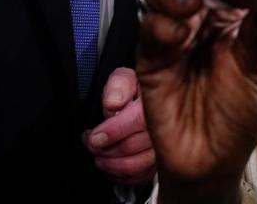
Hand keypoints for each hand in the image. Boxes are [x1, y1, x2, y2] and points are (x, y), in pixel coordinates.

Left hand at [83, 68, 154, 185]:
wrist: (152, 103)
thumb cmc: (138, 90)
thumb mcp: (127, 77)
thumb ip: (119, 85)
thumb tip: (113, 104)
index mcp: (159, 104)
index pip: (138, 121)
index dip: (112, 131)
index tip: (94, 136)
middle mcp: (167, 129)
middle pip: (132, 147)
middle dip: (104, 148)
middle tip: (90, 142)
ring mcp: (165, 150)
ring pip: (133, 166)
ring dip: (108, 164)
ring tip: (97, 155)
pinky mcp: (160, 166)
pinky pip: (138, 178)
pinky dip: (119, 176)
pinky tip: (109, 166)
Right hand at [137, 0, 256, 203]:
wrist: (209, 160)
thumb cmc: (237, 113)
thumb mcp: (254, 65)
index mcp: (226, 14)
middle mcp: (197, 17)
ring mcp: (171, 34)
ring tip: (190, 6)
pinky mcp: (148, 55)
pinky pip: (146, 26)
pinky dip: (159, 23)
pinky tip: (176, 34)